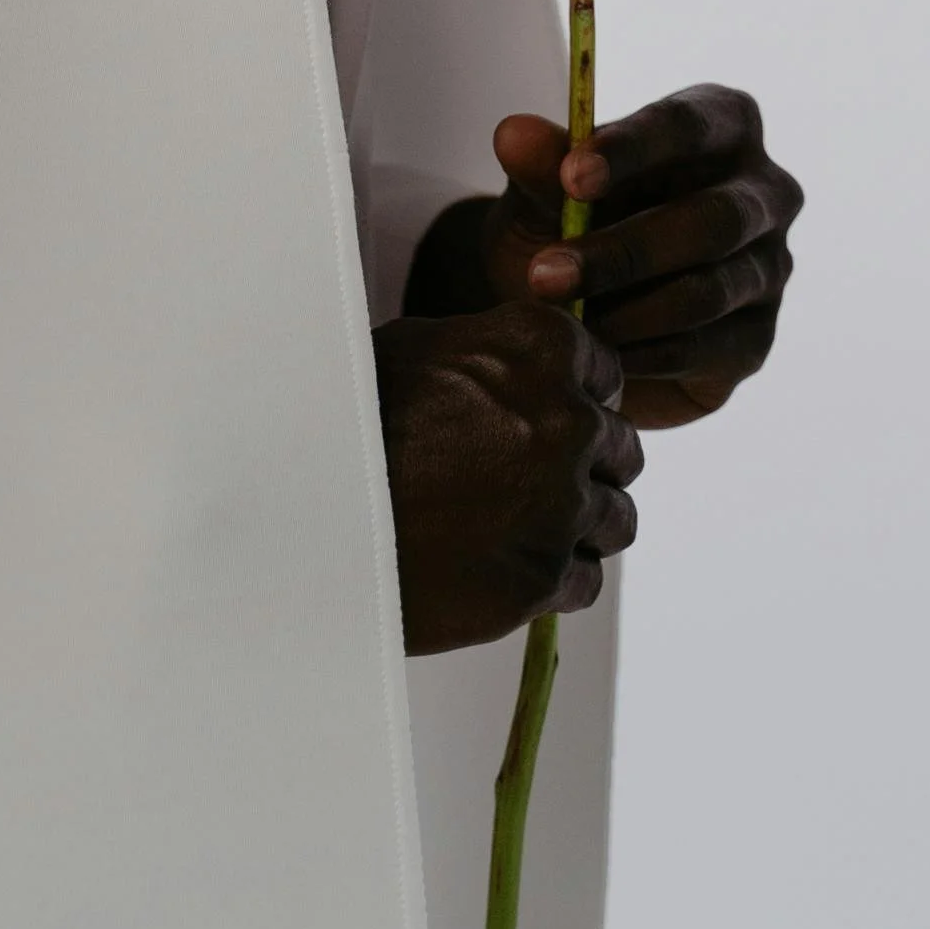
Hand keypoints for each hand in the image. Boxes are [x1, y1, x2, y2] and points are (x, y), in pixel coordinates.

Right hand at [372, 302, 642, 655]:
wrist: (308, 511)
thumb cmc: (352, 419)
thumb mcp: (418, 348)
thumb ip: (493, 353)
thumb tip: (523, 365)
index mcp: (539, 350)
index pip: (606, 369)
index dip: (577, 394)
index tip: (545, 412)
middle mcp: (567, 420)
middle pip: (620, 446)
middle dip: (584, 461)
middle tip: (525, 476)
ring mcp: (561, 503)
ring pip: (616, 517)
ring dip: (580, 522)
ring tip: (522, 527)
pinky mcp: (544, 577)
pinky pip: (586, 580)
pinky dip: (556, 577)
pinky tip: (503, 565)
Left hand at [409, 83, 802, 432]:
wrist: (578, 304)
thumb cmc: (572, 218)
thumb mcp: (544, 191)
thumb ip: (539, 165)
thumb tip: (514, 134)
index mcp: (723, 123)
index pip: (688, 126)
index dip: (631, 151)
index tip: (572, 178)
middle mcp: (765, 191)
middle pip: (712, 220)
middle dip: (625, 251)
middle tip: (546, 274)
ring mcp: (770, 268)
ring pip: (707, 291)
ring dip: (624, 310)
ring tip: (560, 318)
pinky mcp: (755, 339)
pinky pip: (704, 348)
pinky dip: (640, 352)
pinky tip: (592, 350)